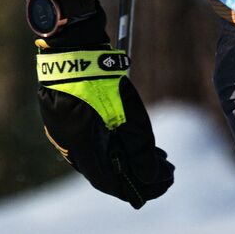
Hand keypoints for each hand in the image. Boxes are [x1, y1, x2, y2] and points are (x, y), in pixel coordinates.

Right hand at [34, 2, 174, 208]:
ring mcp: (67, 133)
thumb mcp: (127, 112)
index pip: (110, 182)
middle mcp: (69, 146)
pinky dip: (117, 147)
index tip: (162, 187)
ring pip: (102, 157)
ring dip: (130, 161)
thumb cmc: (100, 76)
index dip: (137, 189)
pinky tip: (136, 144)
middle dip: (139, 175)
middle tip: (167, 173)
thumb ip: (140, 147)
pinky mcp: (70, 120)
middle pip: (107, 171)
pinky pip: (95, 143)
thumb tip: (151, 176)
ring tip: (159, 159)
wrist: (72, 44)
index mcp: (81, 148)